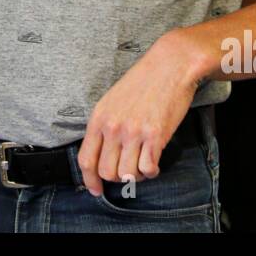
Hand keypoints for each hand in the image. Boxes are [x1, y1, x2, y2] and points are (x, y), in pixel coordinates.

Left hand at [77, 31, 201, 196]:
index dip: (89, 180)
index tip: (96, 190)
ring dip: (136, 176)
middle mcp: (113, 127)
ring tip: (143, 164)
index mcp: (99, 118)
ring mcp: (134, 132)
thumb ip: (105, 125)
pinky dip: (152, 171)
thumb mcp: (113, 100)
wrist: (170, 65)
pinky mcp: (155, 135)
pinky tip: (155, 162)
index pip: (86, 159)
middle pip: (107, 172)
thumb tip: (102, 153)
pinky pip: (148, 169)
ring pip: (127, 174)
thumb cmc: (143, 82)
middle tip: (129, 170)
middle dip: (117, 178)